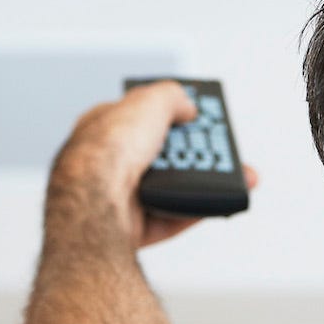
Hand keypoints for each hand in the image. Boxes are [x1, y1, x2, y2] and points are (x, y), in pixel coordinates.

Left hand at [48, 82, 258, 249]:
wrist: (97, 202)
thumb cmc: (107, 151)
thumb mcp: (147, 101)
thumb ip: (171, 96)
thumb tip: (187, 105)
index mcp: (102, 128)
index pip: (139, 115)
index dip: (168, 114)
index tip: (194, 117)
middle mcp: (108, 162)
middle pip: (159, 154)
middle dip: (193, 153)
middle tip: (218, 149)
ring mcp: (119, 196)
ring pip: (168, 188)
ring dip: (200, 183)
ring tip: (227, 176)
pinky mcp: (132, 227)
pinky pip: (171, 218)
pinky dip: (194, 210)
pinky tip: (212, 200)